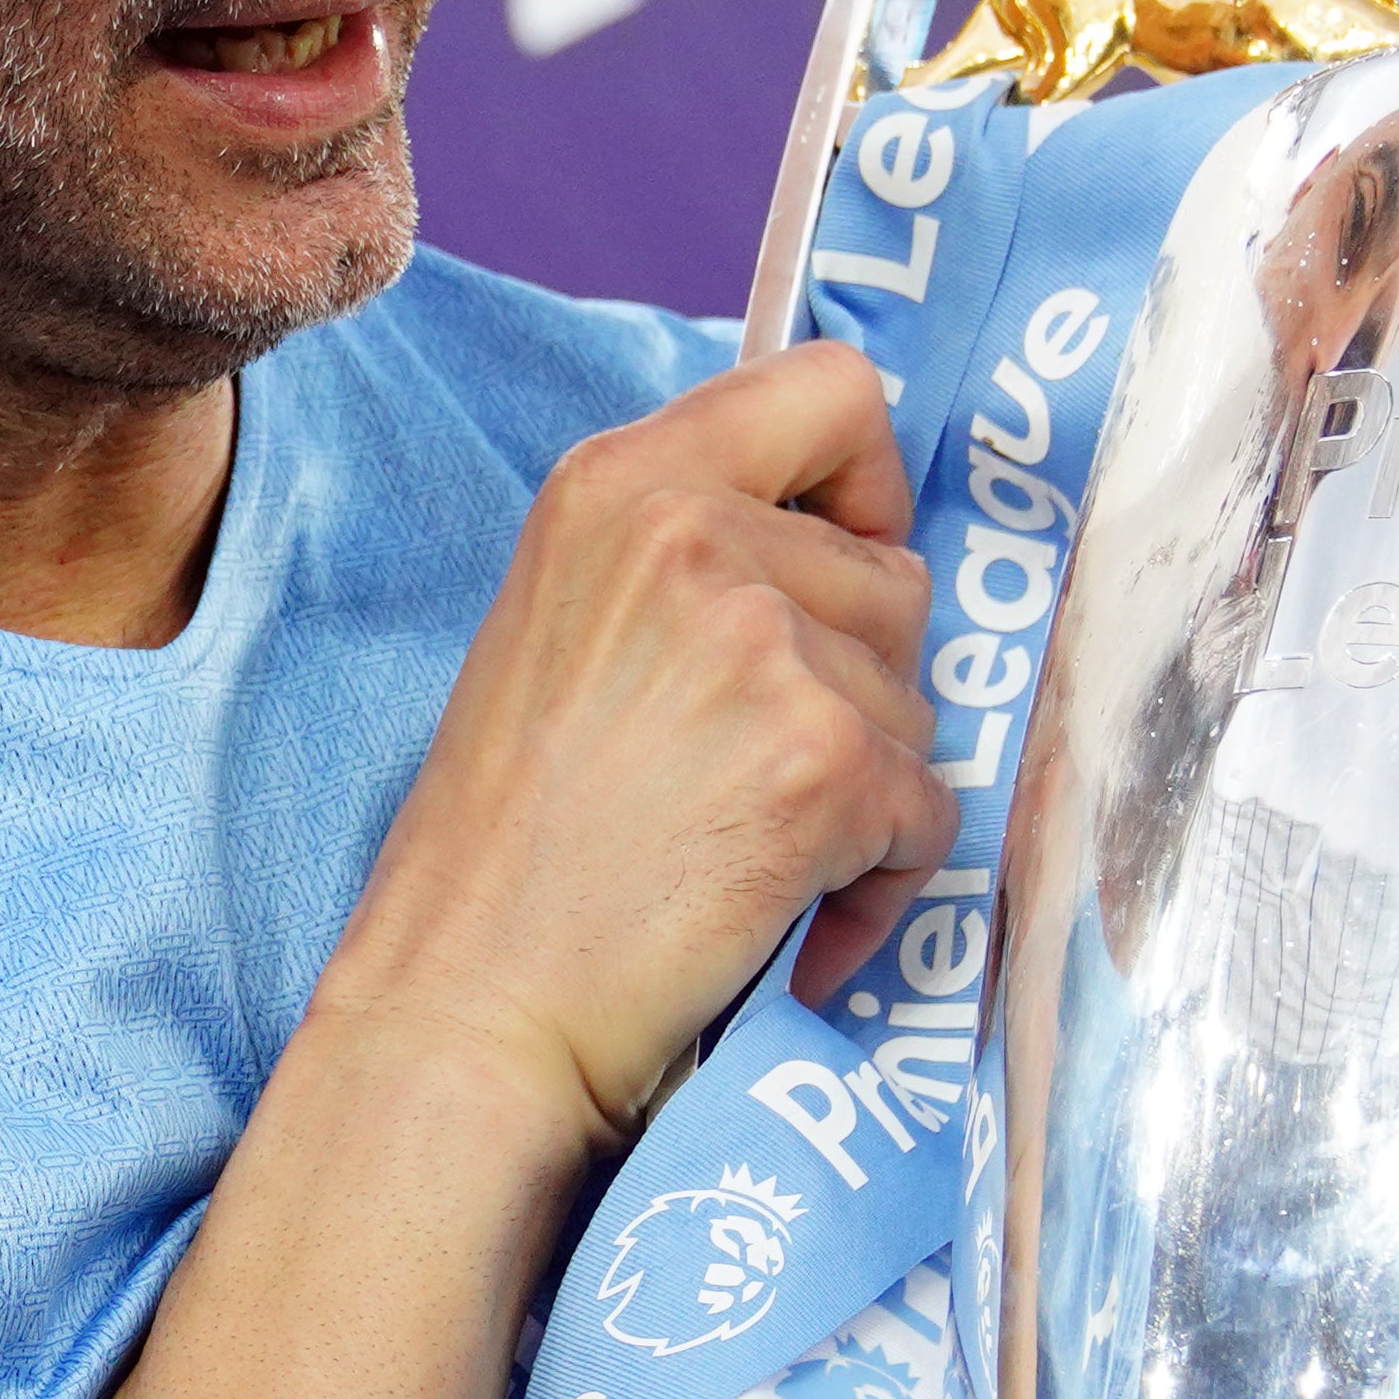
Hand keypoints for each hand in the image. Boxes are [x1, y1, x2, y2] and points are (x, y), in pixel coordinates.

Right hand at [312, 339, 953, 1147]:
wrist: (468, 1006)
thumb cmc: (507, 848)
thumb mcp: (567, 623)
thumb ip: (691, 558)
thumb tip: (859, 550)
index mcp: (620, 481)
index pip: (835, 392)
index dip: (866, 486)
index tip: (837, 566)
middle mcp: (693, 535)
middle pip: (896, 576)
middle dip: (856, 684)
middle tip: (741, 775)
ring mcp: (765, 645)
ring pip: (918, 702)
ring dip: (863, 789)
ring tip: (743, 851)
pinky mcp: (825, 761)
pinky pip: (930, 809)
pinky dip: (877, 880)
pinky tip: (780, 913)